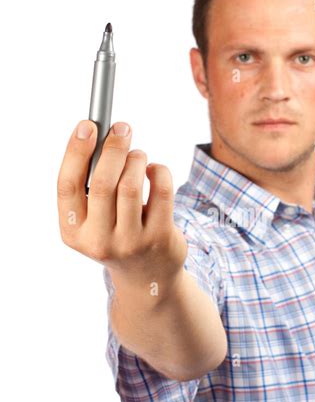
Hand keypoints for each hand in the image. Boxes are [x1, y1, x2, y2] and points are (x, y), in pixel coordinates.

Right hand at [57, 120, 187, 295]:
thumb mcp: (93, 219)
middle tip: (122, 128)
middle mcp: (98, 240)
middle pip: (103, 182)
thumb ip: (90, 185)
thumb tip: (98, 134)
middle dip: (113, 147)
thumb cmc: (116, 234)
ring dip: (136, 159)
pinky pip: (161, 191)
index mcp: (72, 231)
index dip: (76, 151)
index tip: (87, 125)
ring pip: (132, 185)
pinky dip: (158, 171)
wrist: (147, 277)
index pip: (67, 185)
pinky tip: (154, 170)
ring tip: (138, 155)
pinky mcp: (160, 238)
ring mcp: (130, 242)